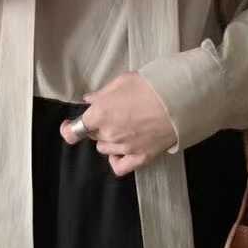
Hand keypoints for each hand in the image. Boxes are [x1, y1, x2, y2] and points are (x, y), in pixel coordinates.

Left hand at [59, 71, 177, 175]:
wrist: (179, 100)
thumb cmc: (151, 86)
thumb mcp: (123, 81)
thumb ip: (103, 93)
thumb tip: (90, 100)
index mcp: (101, 113)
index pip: (74, 129)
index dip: (68, 128)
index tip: (68, 126)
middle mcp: (109, 133)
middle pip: (93, 136)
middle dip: (98, 126)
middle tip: (113, 114)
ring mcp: (124, 148)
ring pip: (105, 149)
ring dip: (109, 140)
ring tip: (124, 127)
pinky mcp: (140, 157)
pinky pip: (119, 166)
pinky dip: (117, 160)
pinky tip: (122, 151)